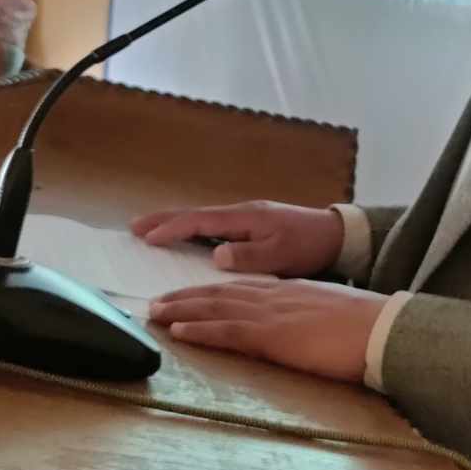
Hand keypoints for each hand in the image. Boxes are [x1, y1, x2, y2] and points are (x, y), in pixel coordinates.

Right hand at [131, 201, 344, 276]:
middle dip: (164, 220)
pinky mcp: (252, 224)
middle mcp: (241, 213)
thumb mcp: (280, 255)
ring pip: (202, 219)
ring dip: (176, 223)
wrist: (336, 235)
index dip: (171, 228)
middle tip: (133, 228)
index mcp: (245, 218)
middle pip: (195, 215)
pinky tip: (186, 237)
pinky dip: (193, 228)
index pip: (199, 221)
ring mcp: (246, 217)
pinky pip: (213, 224)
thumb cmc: (308, 245)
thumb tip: (215, 257)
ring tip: (150, 231)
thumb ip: (248, 257)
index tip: (145, 237)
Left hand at [149, 278, 385, 382]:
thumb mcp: (330, 315)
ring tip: (155, 313)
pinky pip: (226, 330)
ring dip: (181, 309)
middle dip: (185, 296)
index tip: (189, 295)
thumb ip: (307, 317)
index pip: (240, 288)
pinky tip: (178, 331)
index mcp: (289, 291)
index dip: (211, 291)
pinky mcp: (271, 335)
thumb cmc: (366, 328)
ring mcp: (271, 313)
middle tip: (156, 301)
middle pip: (219, 292)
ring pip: (215, 307)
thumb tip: (299, 328)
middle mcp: (274, 296)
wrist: (382, 329)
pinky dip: (199, 329)